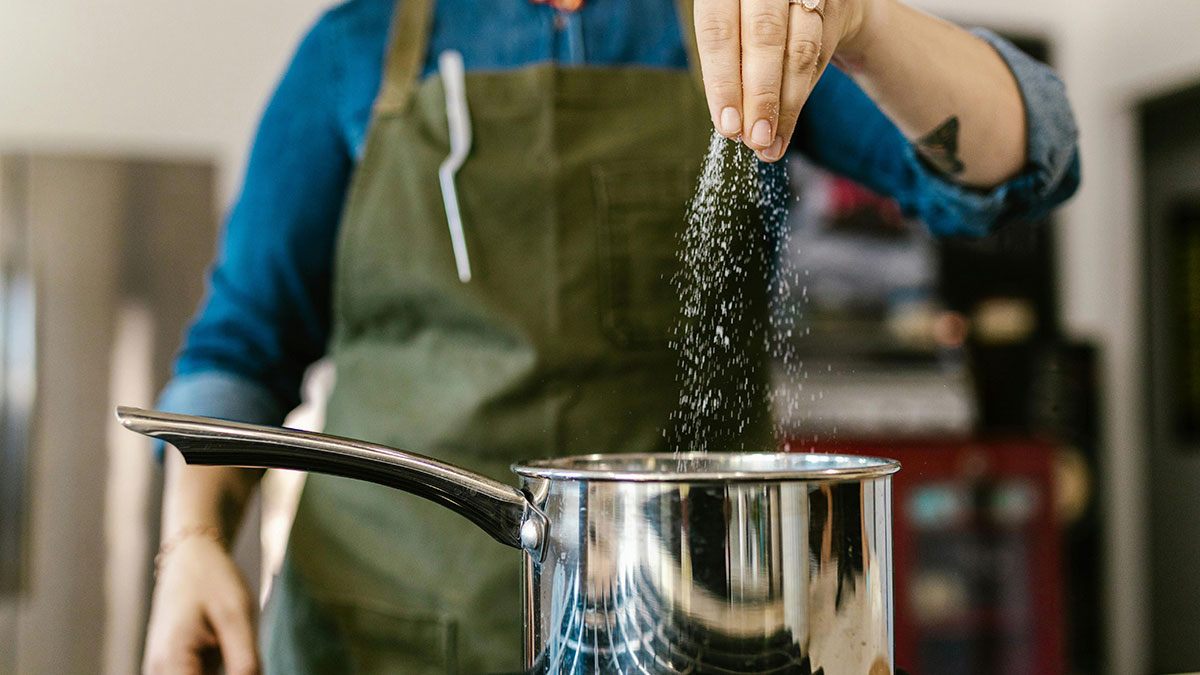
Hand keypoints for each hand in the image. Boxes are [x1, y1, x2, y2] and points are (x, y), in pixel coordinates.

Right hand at [142, 536, 259, 674]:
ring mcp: (162, 673)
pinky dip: (222, 670)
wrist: (190, 556)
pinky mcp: (172, 670)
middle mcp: (158, 672)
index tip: (248, 669)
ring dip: (227, 671)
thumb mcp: (237, 616)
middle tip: (248, 659)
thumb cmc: (214, 580)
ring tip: (234, 644)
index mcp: (171, 661)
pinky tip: (235, 655)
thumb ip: (245, 661)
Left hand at [694, 0, 881, 161]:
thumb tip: (734, 126)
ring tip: (771, 141)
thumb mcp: (729, 29)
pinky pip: (820, 53)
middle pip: (763, 38)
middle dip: (759, 96)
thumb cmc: (751, 17)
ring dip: (785, 104)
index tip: (728, 126)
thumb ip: (729, 65)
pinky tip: (786, 127)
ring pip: (799, 49)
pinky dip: (800, 95)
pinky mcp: (833, 1)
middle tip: (756, 139)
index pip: (718, 32)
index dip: (722, 83)